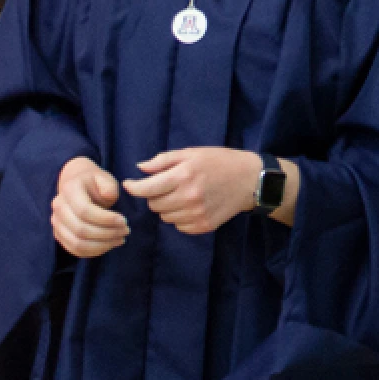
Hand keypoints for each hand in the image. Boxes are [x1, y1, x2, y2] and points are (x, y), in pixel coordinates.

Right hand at [51, 157, 128, 257]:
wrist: (77, 184)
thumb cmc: (94, 182)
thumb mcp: (104, 177)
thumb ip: (108, 186)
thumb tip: (109, 197)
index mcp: (69, 190)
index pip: (84, 211)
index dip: (105, 219)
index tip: (124, 221)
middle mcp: (59, 207)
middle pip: (81, 230)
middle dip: (107, 234)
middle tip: (126, 231)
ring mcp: (56, 223)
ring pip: (78, 244)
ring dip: (102, 245)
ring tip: (120, 239)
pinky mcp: (60, 235)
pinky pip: (76, 250)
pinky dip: (94, 251)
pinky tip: (109, 244)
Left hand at [123, 147, 263, 234]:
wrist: (249, 180)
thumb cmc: (219, 161)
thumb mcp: (192, 153)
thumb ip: (164, 160)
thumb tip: (139, 168)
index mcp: (184, 176)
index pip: (147, 189)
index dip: (134, 187)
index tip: (129, 185)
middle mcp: (189, 197)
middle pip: (154, 204)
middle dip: (155, 195)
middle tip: (168, 185)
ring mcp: (196, 214)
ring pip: (165, 217)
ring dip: (167, 207)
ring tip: (183, 195)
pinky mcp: (203, 226)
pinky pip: (178, 226)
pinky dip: (180, 217)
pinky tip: (192, 206)